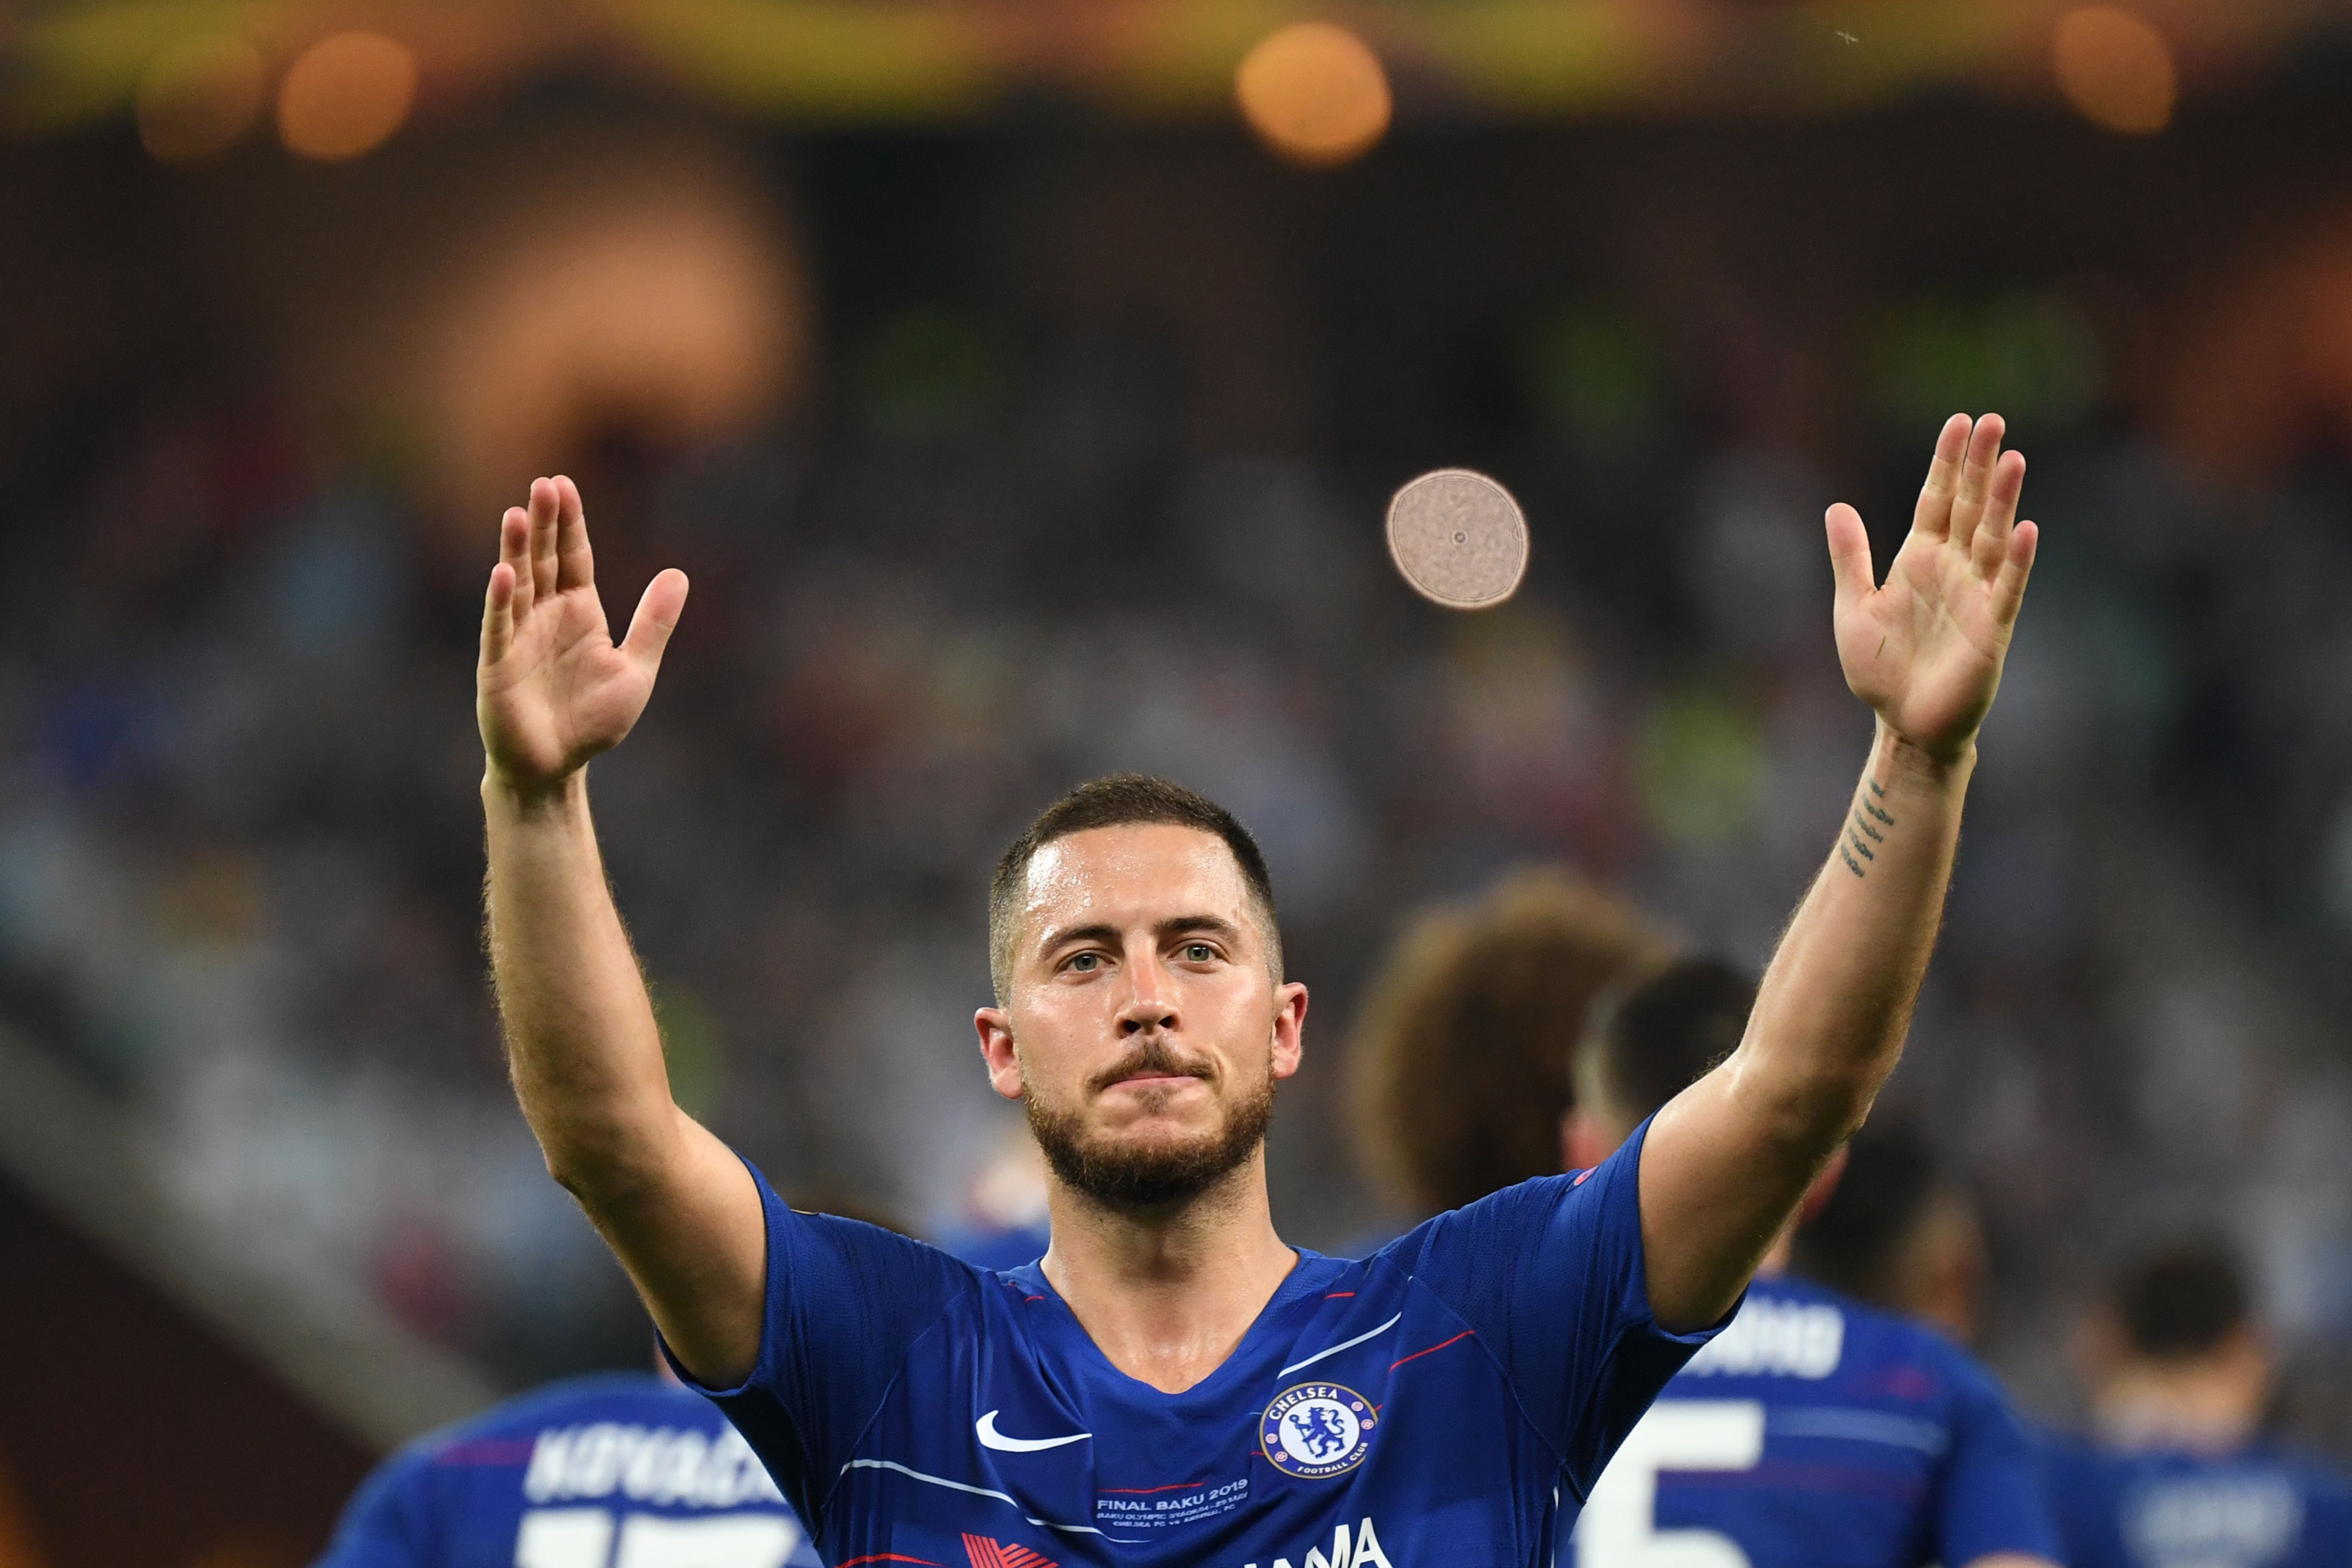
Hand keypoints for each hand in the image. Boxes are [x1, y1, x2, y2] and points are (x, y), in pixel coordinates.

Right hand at [477, 476, 687, 797]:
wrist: (557, 766)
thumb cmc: (592, 720)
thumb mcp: (636, 668)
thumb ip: (654, 623)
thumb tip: (679, 574)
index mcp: (579, 612)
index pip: (574, 558)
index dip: (571, 524)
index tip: (564, 484)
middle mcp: (545, 617)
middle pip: (544, 561)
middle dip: (545, 523)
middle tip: (544, 483)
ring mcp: (518, 638)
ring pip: (518, 585)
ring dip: (517, 551)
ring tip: (518, 513)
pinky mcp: (498, 666)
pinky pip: (499, 628)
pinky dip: (501, 601)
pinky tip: (504, 572)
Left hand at [1827, 413, 2037, 764]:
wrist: (1903, 723)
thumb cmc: (1880, 669)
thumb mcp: (1852, 606)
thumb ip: (1849, 557)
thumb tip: (1836, 506)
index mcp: (1919, 558)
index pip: (1936, 498)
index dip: (1946, 462)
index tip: (1958, 422)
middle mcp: (1952, 568)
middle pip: (1969, 506)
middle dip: (1980, 464)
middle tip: (1993, 420)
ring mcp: (1975, 594)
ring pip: (1991, 536)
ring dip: (2002, 500)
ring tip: (2012, 458)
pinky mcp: (1990, 628)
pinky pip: (2005, 588)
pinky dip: (2015, 560)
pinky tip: (2025, 529)